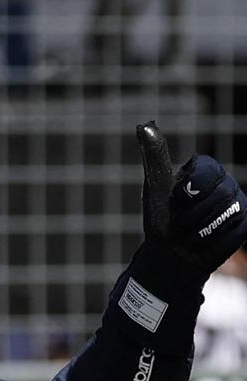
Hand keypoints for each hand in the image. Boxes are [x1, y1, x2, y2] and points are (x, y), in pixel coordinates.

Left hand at [137, 121, 246, 273]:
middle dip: (195, 213)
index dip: (193, 186)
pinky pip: (237, 230)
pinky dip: (216, 240)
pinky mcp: (244, 224)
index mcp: (202, 171)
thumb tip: (144, 125)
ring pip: (231, 212)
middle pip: (223, 192)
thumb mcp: (155, 188)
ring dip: (202, 229)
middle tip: (179, 222)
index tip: (177, 198)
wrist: (170, 255)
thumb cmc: (161, 220)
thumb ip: (155, 157)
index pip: (208, 168)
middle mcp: (223, 184)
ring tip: (189, 234)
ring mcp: (237, 203)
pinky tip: (204, 241)